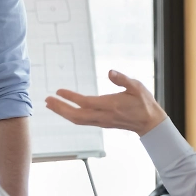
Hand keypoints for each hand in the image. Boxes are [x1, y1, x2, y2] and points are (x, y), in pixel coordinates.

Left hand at [45, 70, 166, 135]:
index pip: (85, 102)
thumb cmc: (144, 103)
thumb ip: (122, 79)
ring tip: (51, 105)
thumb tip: (109, 72)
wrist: (149, 123)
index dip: (70, 97)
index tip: (58, 91)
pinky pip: (82, 121)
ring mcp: (102, 121)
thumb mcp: (137, 86)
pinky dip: (71, 116)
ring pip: (78, 120)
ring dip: (63, 113)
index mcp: (110, 105)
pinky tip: (65, 110)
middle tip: (46, 100)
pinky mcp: (102, 123)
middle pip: (76, 115)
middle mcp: (103, 116)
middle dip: (60, 108)